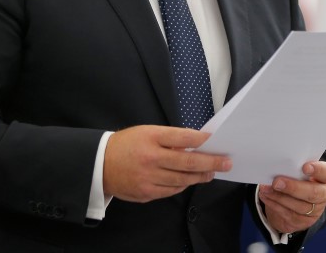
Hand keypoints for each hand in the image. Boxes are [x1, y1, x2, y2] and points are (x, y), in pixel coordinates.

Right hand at [102, 125, 231, 202]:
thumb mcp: (146, 132)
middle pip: (187, 162)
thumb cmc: (126, 145)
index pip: (182, 137)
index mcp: (151, 138)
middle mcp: (150, 158)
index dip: (201, 139)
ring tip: (211, 172)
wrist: (100, 164)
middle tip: (225, 162)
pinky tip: (190, 180)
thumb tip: (195, 143)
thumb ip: (169, 138)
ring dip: (200, 176)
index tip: (215, 140)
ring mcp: (148, 178)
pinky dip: (183, 185)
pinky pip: (171, 191)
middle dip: (210, 162)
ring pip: (182, 180)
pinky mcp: (146, 193)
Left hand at [258, 161, 325, 234]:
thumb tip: (277, 167)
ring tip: (265, 189)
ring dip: (279, 197)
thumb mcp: (298, 172)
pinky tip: (265, 196)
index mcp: (324, 177)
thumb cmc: (297, 179)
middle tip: (276, 182)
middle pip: (313, 193)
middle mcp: (323, 194)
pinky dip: (274, 205)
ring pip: (300, 206)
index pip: (325, 172)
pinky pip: (289, 214)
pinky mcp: (304, 221)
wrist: (296, 201)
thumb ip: (293, 168)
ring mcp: (316, 210)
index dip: (317, 169)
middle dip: (293, 188)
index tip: (304, 167)